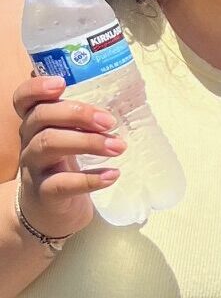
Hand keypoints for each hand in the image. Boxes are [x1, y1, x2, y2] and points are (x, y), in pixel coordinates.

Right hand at [12, 75, 122, 239]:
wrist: (47, 214)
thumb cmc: (61, 168)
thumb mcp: (65, 140)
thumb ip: (78, 121)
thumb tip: (118, 97)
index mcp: (35, 125)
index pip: (24, 100)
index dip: (36, 88)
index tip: (62, 83)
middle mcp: (29, 142)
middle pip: (41, 117)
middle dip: (76, 113)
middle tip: (110, 121)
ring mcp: (34, 168)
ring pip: (49, 145)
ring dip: (87, 142)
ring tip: (118, 147)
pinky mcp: (45, 194)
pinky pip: (62, 183)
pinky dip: (90, 179)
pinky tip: (113, 175)